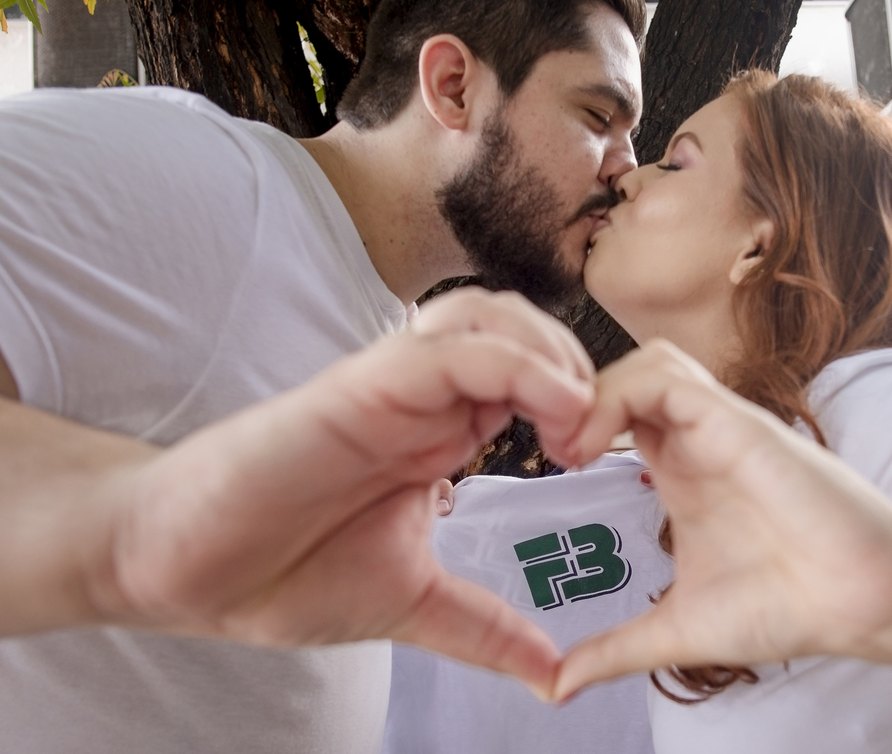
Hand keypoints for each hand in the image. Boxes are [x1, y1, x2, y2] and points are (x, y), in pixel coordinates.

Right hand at [92, 288, 592, 697]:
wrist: (184, 569)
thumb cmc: (282, 573)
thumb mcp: (412, 605)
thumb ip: (483, 628)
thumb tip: (550, 673)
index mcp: (440, 433)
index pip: (529, 376)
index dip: (582, 402)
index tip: (607, 461)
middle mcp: (423, 399)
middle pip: (521, 328)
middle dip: (579, 363)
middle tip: (601, 436)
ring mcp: (392, 386)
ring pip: (490, 317)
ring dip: (551, 350)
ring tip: (578, 418)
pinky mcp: (359, 386)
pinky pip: (449, 349)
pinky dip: (513, 362)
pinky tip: (551, 406)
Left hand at [553, 340, 891, 699]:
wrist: (863, 604)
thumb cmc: (786, 607)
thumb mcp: (677, 631)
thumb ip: (615, 650)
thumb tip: (555, 687)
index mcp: (679, 468)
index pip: (613, 410)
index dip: (568, 424)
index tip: (540, 472)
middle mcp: (697, 438)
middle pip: (626, 372)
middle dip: (573, 395)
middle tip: (545, 451)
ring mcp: (719, 425)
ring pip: (647, 362)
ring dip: (592, 390)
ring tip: (565, 449)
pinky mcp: (739, 423)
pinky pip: (666, 379)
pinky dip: (615, 397)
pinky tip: (590, 448)